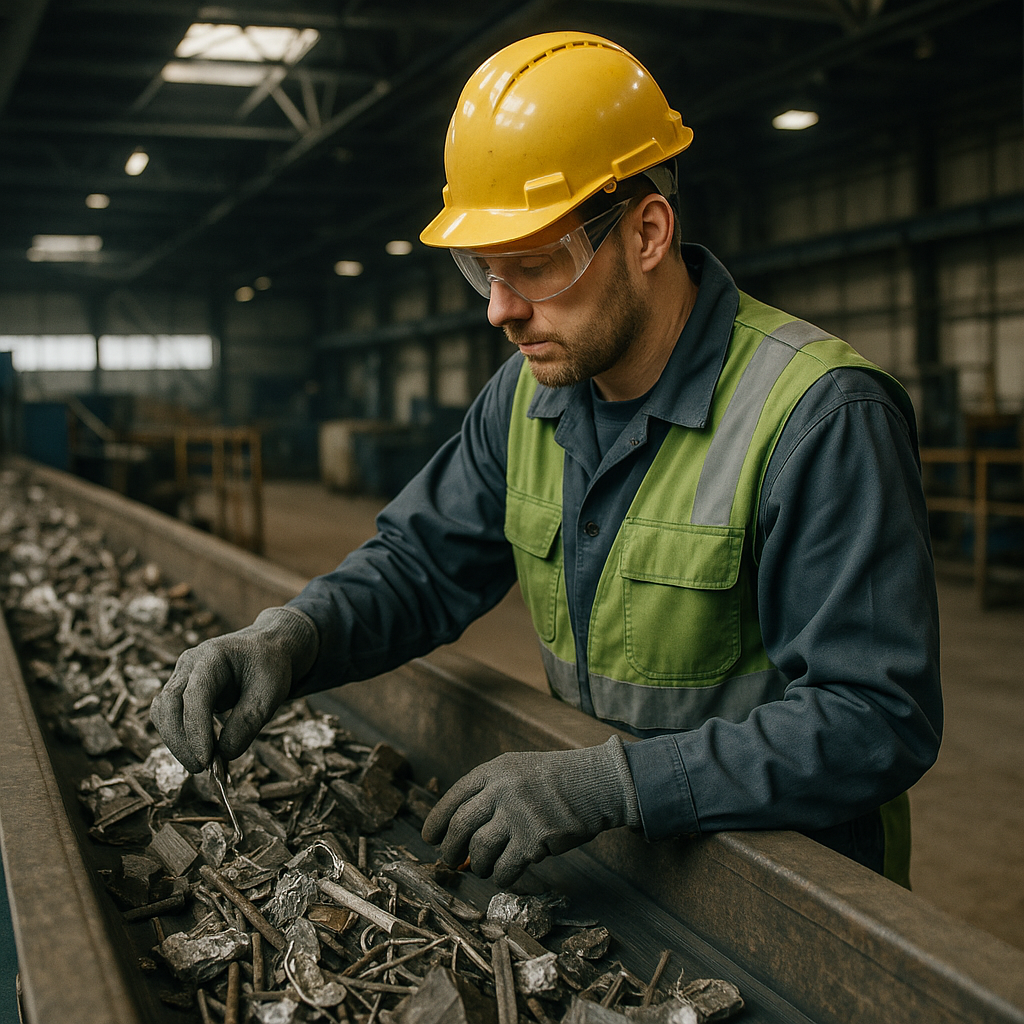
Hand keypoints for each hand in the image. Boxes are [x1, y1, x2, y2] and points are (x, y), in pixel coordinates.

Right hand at [150, 606, 317, 772]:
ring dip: (177, 742)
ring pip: (162, 713)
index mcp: (213, 656)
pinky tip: (201, 754)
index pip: (194, 695)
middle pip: (168, 704)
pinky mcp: (181, 693)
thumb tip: (225, 754)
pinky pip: (170, 718)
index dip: (196, 729)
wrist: (266, 650)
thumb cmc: (269, 666)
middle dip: (179, 741)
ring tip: (202, 764)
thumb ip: (248, 721)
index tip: (206, 759)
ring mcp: (181, 677)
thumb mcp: (270, 692)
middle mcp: (189, 664)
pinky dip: (181, 738)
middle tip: (201, 768)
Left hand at [421, 736, 640, 887]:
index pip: (453, 797)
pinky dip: (500, 876)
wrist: (595, 784)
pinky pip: (504, 868)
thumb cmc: (554, 781)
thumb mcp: (517, 772)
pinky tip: (505, 874)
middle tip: (450, 860)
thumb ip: (490, 794)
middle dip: (450, 849)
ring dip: (478, 865)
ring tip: (483, 867)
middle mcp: (502, 790)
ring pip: (480, 851)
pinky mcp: (534, 840)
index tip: (429, 837)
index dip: (436, 821)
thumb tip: (461, 833)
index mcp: (494, 771)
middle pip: (460, 826)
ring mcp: (518, 815)